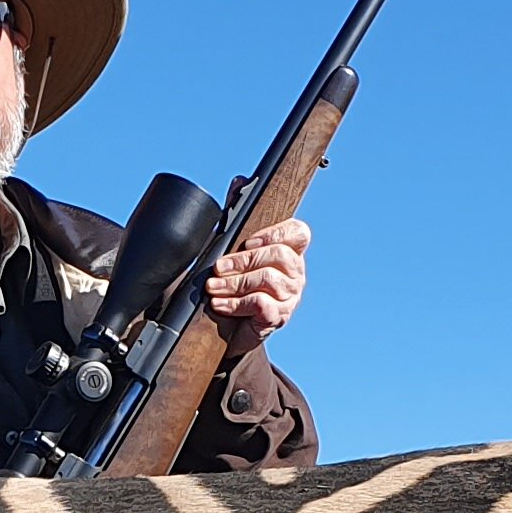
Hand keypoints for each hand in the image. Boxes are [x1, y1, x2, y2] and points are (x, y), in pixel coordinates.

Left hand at [202, 217, 311, 334]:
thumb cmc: (232, 285)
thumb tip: (238, 182)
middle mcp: (295, 273)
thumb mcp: (231, 250)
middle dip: (242, 261)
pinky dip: (236, 303)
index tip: (248, 242)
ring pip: (269, 280)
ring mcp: (290, 296)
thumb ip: (235, 215)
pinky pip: (262, 304)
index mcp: (288, 252)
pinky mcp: (279, 317)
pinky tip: (219, 304)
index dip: (276, 233)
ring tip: (213, 287)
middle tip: (217, 268)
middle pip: (280, 256)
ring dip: (234, 283)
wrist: (228, 330)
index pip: (298, 233)